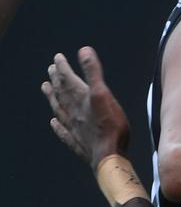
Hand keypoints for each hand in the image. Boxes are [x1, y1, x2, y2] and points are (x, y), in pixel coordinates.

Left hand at [42, 47, 129, 170]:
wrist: (108, 155)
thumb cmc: (109, 126)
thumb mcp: (103, 93)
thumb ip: (93, 72)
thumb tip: (83, 50)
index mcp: (80, 98)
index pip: (67, 79)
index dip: (62, 67)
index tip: (57, 57)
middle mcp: (73, 112)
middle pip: (61, 93)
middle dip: (56, 80)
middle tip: (50, 70)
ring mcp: (73, 128)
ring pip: (59, 109)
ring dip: (52, 98)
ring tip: (45, 89)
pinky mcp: (77, 142)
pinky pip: (63, 131)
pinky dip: (57, 125)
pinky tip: (54, 123)